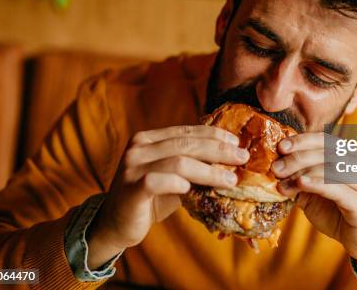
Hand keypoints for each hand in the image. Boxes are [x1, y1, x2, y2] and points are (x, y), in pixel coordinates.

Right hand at [86, 125, 248, 268]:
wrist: (115, 224)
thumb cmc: (149, 199)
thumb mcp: (173, 178)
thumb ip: (192, 166)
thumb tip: (230, 161)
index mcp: (148, 139)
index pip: (186, 132)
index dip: (213, 135)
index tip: (236, 143)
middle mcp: (138, 148)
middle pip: (186, 144)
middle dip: (218, 150)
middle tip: (241, 158)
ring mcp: (132, 167)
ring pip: (178, 161)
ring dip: (209, 171)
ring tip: (230, 180)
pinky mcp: (131, 188)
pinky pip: (158, 181)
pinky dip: (178, 183)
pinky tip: (192, 189)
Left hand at [272, 132, 356, 274]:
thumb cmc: (337, 213)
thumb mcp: (313, 192)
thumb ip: (300, 177)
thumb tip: (275, 165)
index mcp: (350, 157)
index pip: (324, 140)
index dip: (302, 141)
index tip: (281, 147)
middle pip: (326, 152)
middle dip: (297, 158)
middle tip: (276, 168)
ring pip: (332, 168)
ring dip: (303, 172)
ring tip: (282, 182)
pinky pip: (338, 190)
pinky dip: (318, 184)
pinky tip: (301, 184)